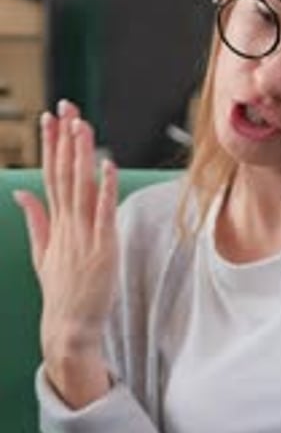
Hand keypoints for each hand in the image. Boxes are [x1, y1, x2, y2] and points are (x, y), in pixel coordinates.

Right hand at [14, 100, 117, 404]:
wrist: (70, 325)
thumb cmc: (62, 290)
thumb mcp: (42, 252)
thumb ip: (35, 219)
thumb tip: (21, 193)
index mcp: (55, 224)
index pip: (50, 175)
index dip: (51, 145)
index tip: (50, 118)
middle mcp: (67, 225)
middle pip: (64, 174)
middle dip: (65, 139)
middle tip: (66, 108)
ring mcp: (84, 236)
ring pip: (81, 187)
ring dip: (81, 155)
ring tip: (82, 125)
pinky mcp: (102, 248)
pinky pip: (103, 213)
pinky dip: (105, 188)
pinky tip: (107, 165)